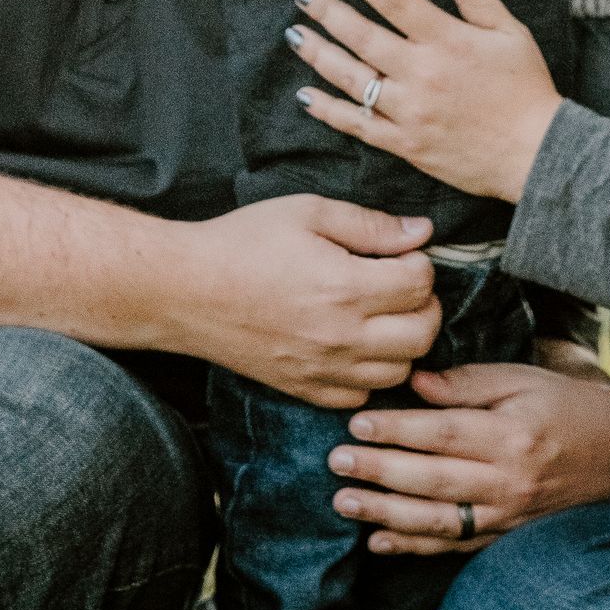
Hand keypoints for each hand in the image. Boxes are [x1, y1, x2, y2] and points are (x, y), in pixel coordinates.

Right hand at [166, 196, 441, 406]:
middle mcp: (343, 337)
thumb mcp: (307, 212)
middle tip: (401, 284)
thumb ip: (370, 224)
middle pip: (424, 334)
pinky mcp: (305, 389)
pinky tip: (354, 345)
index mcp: (347, 287)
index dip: (419, 262)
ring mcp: (324, 370)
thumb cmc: (243, 243)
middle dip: (424, 305)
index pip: (421, 284)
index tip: (399, 254)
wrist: (185, 290)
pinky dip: (370, 374)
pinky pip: (362, 396)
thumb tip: (422, 232)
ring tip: (381, 315)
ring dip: (403, 342)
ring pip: (400, 372)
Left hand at [289, 0, 563, 204]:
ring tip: (294, 35)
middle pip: (362, 36)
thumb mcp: (511, 32)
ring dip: (320, 55)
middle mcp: (422, 72)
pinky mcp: (406, 144)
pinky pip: (359, 126)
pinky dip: (330, 110)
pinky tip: (306, 96)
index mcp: (447, 39)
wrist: (537, 152)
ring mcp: (410, 111)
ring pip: (352, 79)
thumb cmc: (527, 89)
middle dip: (327, 12)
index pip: (394, 1)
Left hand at [328, 358, 609, 556]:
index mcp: (512, 435)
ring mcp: (507, 515)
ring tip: (344, 502)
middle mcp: (509, 481)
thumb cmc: (561, 404)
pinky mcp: (504, 536)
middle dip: (379, 471)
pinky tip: (378, 540)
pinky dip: (413, 547)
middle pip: (433, 479)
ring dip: (386, 514)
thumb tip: (416, 383)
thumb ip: (468, 383)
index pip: (443, 433)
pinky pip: (453, 546)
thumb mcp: (521, 379)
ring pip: (437, 520)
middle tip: (337, 462)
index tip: (357, 422)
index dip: (396, 429)